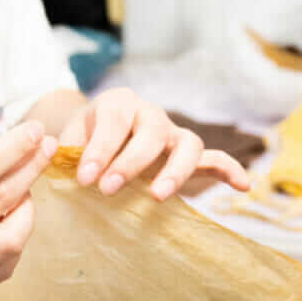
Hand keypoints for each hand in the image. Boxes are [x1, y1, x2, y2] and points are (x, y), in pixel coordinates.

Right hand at [0, 121, 58, 296]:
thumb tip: (18, 153)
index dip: (17, 147)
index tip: (37, 131)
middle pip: (2, 200)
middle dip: (31, 170)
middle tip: (46, 151)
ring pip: (12, 241)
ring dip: (27, 212)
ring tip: (21, 195)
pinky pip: (3, 268)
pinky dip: (14, 243)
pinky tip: (9, 224)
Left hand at [60, 87, 250, 199]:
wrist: (96, 136)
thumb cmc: (80, 142)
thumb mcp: (67, 141)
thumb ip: (64, 152)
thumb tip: (58, 164)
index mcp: (118, 104)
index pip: (114, 122)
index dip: (99, 149)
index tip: (84, 179)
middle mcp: (151, 114)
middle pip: (153, 132)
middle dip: (131, 163)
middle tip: (107, 190)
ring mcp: (174, 134)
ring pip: (189, 144)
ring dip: (176, 171)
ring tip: (159, 197)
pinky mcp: (189, 156)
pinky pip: (214, 159)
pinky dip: (230, 170)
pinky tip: (243, 186)